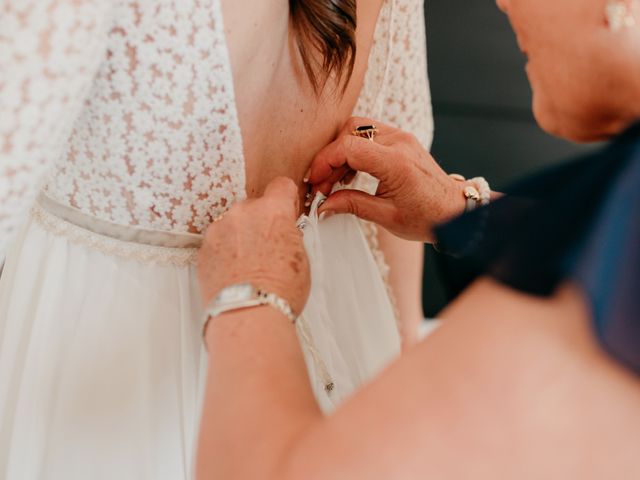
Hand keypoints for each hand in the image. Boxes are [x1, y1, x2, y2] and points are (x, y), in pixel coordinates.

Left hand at [198, 177, 309, 315]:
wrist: (247, 313)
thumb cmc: (278, 290)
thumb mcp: (301, 258)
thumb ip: (289, 235)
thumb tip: (284, 234)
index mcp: (272, 211)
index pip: (281, 185)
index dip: (286, 200)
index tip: (286, 212)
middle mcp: (243, 213)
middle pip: (255, 206)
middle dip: (261, 223)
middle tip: (270, 249)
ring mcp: (219, 229)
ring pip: (233, 223)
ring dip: (241, 237)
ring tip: (250, 265)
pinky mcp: (204, 248)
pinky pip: (218, 241)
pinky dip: (225, 252)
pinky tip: (236, 272)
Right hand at [306, 117, 466, 242]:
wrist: (453, 210)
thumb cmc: (426, 216)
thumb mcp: (386, 216)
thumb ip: (352, 205)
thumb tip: (324, 205)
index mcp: (396, 162)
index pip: (349, 147)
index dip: (325, 161)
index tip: (315, 181)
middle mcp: (399, 142)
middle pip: (350, 132)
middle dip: (330, 156)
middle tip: (323, 184)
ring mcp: (401, 138)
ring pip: (357, 130)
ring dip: (340, 152)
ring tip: (334, 182)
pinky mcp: (400, 140)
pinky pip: (368, 135)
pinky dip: (353, 151)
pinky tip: (349, 174)